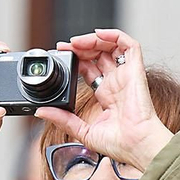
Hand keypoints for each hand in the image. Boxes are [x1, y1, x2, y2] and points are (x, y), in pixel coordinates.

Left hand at [37, 29, 173, 172]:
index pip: (89, 69)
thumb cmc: (120, 144)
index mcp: (106, 95)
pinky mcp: (136, 70)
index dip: (75, 60)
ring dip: (92, 40)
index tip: (61, 57)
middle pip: (97, 55)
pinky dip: (114, 35)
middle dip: (80, 48)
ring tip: (76, 42)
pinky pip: (129, 45)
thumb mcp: (83, 131)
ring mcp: (126, 75)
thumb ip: (63, 119)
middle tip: (64, 47)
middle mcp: (116, 83)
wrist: (137, 145)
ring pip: (111, 46)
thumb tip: (41, 112)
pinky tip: (98, 34)